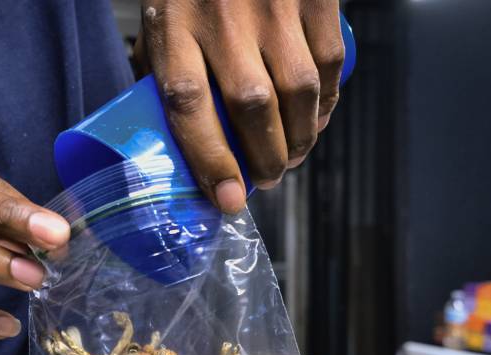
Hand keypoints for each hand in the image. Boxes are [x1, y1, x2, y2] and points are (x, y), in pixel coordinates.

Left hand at [133, 0, 344, 212]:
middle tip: (266, 180)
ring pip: (298, 92)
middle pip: (252, 107)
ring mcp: (273, 4)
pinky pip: (328, 64)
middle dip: (265, 159)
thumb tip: (179, 142)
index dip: (210, 159)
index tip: (227, 199)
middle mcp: (223, 17)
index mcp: (174, 27)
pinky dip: (326, 104)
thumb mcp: (161, 22)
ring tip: (291, 158)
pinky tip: (316, 121)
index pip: (188, 105)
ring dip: (300, 140)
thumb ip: (167, 73)